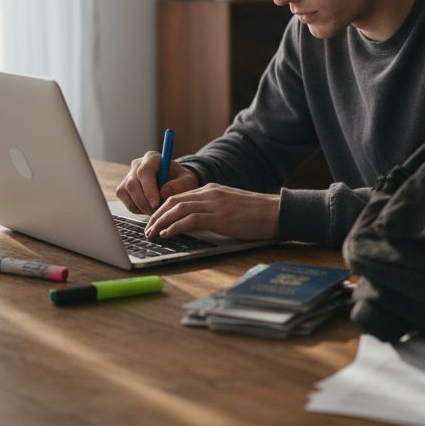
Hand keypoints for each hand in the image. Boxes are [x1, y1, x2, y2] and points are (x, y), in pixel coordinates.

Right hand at [114, 151, 199, 213]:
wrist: (174, 185)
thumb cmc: (181, 181)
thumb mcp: (187, 181)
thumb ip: (179, 185)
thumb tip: (164, 192)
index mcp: (153, 158)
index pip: (145, 171)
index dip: (148, 188)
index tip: (156, 203)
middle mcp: (137, 164)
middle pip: (132, 183)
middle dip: (144, 201)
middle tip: (156, 211)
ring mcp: (128, 176)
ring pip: (125, 192)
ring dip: (140, 206)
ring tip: (155, 210)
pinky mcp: (123, 188)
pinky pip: (124, 200)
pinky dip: (136, 209)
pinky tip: (148, 209)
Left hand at [143, 183, 280, 240]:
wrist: (276, 212)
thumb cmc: (257, 213)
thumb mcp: (230, 206)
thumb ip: (213, 209)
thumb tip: (196, 222)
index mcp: (211, 190)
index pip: (179, 196)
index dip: (163, 209)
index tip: (155, 220)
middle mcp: (209, 193)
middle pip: (173, 201)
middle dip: (157, 215)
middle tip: (148, 229)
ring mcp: (214, 204)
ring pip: (177, 209)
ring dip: (161, 222)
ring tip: (152, 234)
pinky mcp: (219, 217)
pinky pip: (190, 220)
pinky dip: (174, 227)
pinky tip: (167, 235)